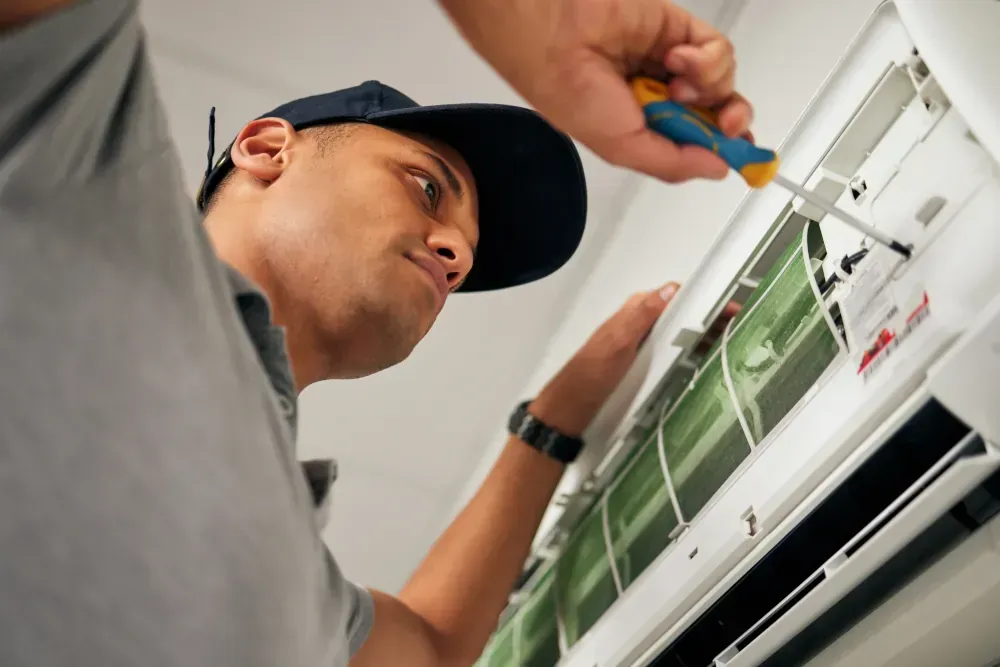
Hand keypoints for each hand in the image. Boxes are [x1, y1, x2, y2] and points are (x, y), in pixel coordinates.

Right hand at [439, 0, 752, 182]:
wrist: (557, 39)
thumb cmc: (573, 94)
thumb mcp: (625, 149)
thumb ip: (674, 162)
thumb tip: (718, 167)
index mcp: (646, 130)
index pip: (700, 143)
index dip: (725, 148)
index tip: (742, 156)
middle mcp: (662, 98)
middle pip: (720, 112)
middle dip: (729, 121)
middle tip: (723, 124)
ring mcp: (671, 63)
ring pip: (722, 81)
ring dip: (708, 86)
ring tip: (675, 84)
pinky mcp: (677, 30)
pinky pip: (714, 48)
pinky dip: (705, 58)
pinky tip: (676, 60)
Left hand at [531, 284, 740, 436]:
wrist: (570, 407)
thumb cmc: (590, 376)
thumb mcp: (617, 343)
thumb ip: (642, 315)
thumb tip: (669, 290)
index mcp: (635, 311)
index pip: (677, 295)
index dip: (706, 300)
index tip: (730, 311)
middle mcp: (639, 323)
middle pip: (682, 314)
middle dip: (710, 320)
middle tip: (737, 331)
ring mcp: (640, 343)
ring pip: (679, 333)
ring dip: (703, 337)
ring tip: (727, 346)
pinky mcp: (640, 362)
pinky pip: (671, 351)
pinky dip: (690, 353)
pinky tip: (702, 363)